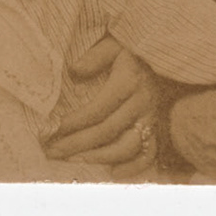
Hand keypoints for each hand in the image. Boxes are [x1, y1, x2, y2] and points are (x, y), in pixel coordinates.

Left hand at [45, 38, 160, 179]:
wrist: (164, 48)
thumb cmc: (133, 47)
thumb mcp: (114, 43)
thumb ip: (94, 57)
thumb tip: (73, 73)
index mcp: (129, 81)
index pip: (96, 110)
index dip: (72, 124)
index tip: (51, 131)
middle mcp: (142, 102)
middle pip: (106, 131)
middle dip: (76, 145)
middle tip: (52, 152)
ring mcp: (151, 116)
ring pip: (126, 146)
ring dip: (98, 157)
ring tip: (74, 160)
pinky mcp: (158, 125)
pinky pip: (149, 153)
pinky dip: (133, 167)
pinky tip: (113, 172)